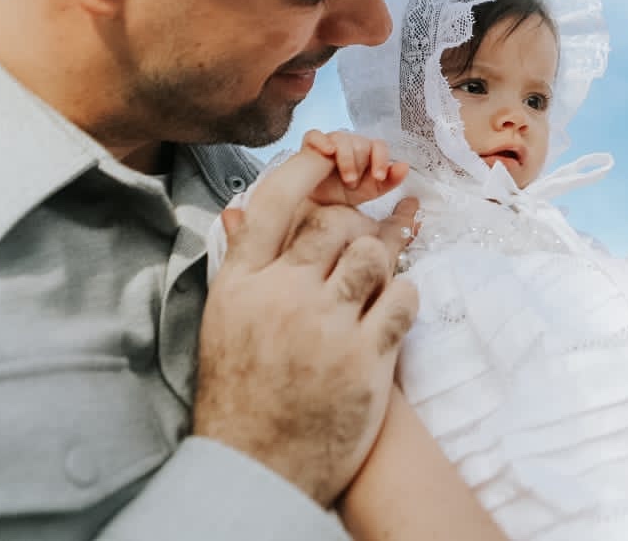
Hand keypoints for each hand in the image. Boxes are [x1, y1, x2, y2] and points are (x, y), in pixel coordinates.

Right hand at [194, 148, 419, 505]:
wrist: (258, 469)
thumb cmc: (240, 394)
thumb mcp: (223, 323)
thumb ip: (241, 265)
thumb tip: (241, 211)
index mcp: (241, 284)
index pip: (277, 201)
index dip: (311, 169)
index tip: (334, 157)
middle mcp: (282, 298)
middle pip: (334, 224)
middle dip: (355, 221)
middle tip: (368, 228)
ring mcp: (326, 328)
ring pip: (373, 254)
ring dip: (385, 254)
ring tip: (387, 260)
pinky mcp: (366, 360)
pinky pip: (402, 299)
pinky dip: (403, 295)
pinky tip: (393, 305)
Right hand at [301, 129, 406, 202]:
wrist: (318, 203)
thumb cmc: (345, 193)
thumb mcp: (370, 191)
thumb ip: (390, 180)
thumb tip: (404, 166)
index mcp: (367, 150)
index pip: (379, 145)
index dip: (380, 160)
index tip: (378, 177)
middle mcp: (351, 142)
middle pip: (361, 143)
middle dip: (359, 166)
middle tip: (353, 183)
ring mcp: (331, 140)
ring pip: (342, 139)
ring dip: (346, 160)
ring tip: (346, 179)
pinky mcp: (311, 143)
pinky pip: (315, 135)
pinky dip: (322, 142)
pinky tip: (328, 152)